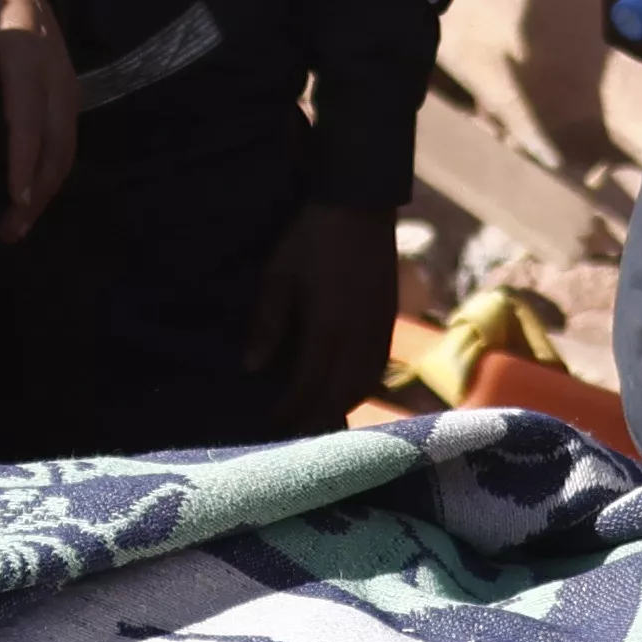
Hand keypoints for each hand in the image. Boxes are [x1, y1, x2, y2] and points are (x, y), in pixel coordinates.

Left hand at [0, 0, 77, 240]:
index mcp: (26, 58)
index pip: (28, 118)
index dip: (23, 160)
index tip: (16, 199)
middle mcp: (56, 78)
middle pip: (56, 145)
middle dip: (37, 192)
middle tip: (10, 231)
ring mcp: (70, 91)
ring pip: (67, 151)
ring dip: (46, 192)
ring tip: (17, 227)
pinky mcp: (73, 102)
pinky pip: (67, 146)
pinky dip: (52, 178)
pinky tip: (30, 202)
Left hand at [249, 198, 395, 411]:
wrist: (360, 206)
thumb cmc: (311, 239)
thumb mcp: (278, 277)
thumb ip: (268, 325)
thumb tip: (252, 368)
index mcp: (328, 328)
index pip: (309, 387)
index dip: (291, 411)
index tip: (271, 424)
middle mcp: (358, 337)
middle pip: (340, 396)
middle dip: (316, 420)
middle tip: (293, 436)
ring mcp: (379, 331)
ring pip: (363, 387)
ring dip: (340, 408)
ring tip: (316, 421)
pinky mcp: (389, 322)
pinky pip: (377, 369)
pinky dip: (359, 388)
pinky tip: (343, 392)